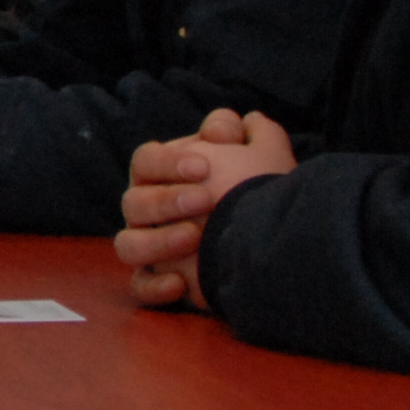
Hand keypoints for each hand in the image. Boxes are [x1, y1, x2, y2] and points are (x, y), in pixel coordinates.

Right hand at [115, 109, 295, 310]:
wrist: (281, 247)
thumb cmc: (264, 195)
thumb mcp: (265, 156)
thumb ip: (253, 132)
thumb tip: (240, 123)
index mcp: (167, 175)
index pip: (146, 160)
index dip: (167, 162)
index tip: (203, 167)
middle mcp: (151, 211)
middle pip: (134, 201)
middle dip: (166, 200)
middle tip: (203, 201)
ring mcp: (152, 247)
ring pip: (128, 244)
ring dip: (157, 241)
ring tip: (192, 238)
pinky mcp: (161, 281)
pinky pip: (140, 287)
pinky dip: (154, 286)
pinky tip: (180, 284)